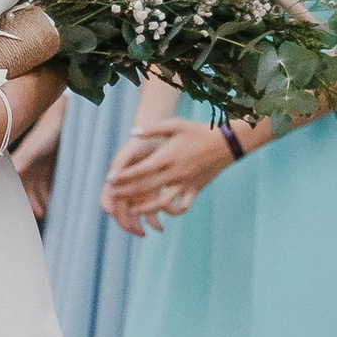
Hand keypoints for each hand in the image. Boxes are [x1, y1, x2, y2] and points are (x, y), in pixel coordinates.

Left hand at [101, 120, 234, 233]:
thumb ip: (152, 129)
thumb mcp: (175, 125)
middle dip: (127, 192)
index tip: (109, 180)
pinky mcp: (195, 189)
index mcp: (167, 157)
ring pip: (163, 202)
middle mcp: (174, 173)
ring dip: (146, 208)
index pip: (140, 170)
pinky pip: (183, 205)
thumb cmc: (197, 132)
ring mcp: (185, 183)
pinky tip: (163, 211)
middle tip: (112, 195)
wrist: (226, 143)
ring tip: (133, 210)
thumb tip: (132, 133)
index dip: (123, 176)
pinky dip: (173, 211)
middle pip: (146, 187)